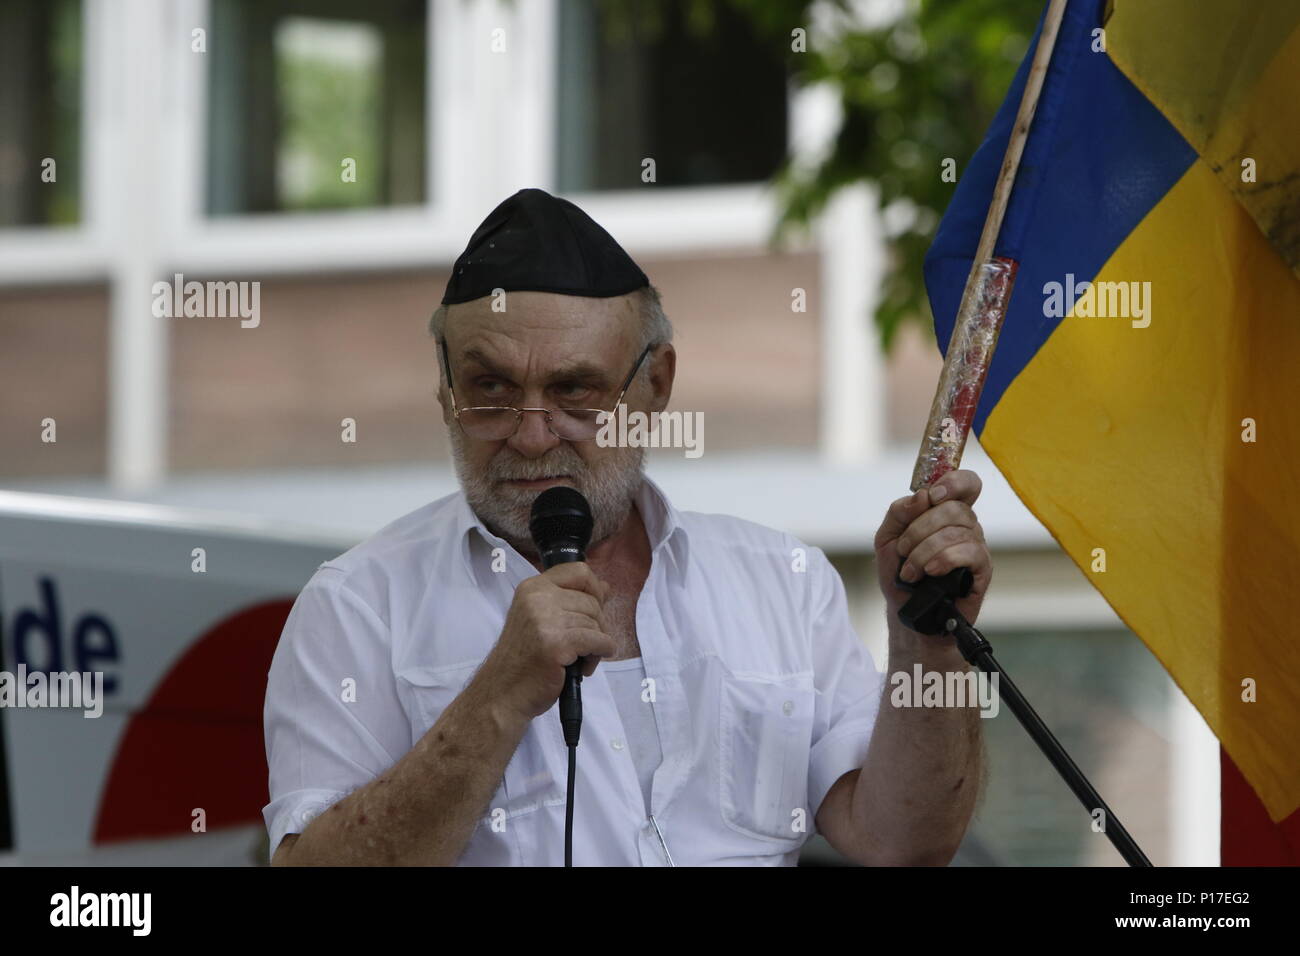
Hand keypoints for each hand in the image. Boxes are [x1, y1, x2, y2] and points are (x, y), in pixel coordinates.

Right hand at [476, 562, 616, 722]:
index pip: (578, 571)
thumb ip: (571, 600)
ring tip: (578, 660)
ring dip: (596, 645)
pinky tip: (584, 666)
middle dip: (596, 625)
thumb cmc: (523, 660)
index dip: (594, 589)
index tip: (594, 609)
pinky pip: (599, 641)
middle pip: (592, 601)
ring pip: (596, 623)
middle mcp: (537, 598)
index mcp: (532, 588)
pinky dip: (600, 654)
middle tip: (581, 646)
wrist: (502, 693)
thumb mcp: (541, 620)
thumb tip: (604, 587)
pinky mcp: (557, 644)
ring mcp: (546, 620)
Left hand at [874, 469, 991, 629]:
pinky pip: (970, 552)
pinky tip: (931, 571)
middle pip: (954, 507)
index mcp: (945, 512)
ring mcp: (976, 546)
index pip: (966, 483)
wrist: (905, 612)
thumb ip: (898, 512)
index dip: (954, 482)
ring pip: (957, 531)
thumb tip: (922, 496)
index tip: (932, 496)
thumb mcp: (887, 538)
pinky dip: (944, 559)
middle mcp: (966, 525)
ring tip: (910, 571)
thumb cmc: (898, 574)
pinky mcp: (982, 569)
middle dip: (920, 528)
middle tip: (903, 549)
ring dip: (924, 550)